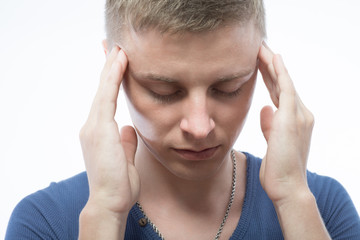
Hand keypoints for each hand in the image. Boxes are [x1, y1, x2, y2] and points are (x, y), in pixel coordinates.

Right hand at [79, 47, 139, 213]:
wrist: (109, 202)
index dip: (111, 80)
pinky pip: (107, 96)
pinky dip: (112, 77)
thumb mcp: (125, 158)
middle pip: (102, 90)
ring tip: (119, 47)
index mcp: (100, 132)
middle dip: (109, 68)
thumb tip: (128, 129)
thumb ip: (125, 142)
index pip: (106, 100)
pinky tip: (119, 61)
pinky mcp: (98, 128)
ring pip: (103, 89)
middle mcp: (93, 126)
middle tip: (114, 46)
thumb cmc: (118, 184)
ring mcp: (93, 126)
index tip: (118, 63)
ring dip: (111, 67)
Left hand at [258, 43, 314, 205]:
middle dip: (270, 65)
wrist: (286, 186)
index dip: (270, 76)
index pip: (280, 91)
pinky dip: (280, 72)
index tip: (259, 62)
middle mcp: (299, 114)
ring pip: (284, 81)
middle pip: (282, 83)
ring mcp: (298, 115)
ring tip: (261, 47)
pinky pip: (286, 88)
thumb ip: (269, 124)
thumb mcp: (271, 141)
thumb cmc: (278, 168)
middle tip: (259, 47)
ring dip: (272, 63)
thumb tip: (266, 108)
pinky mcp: (291, 117)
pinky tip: (274, 58)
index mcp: (293, 120)